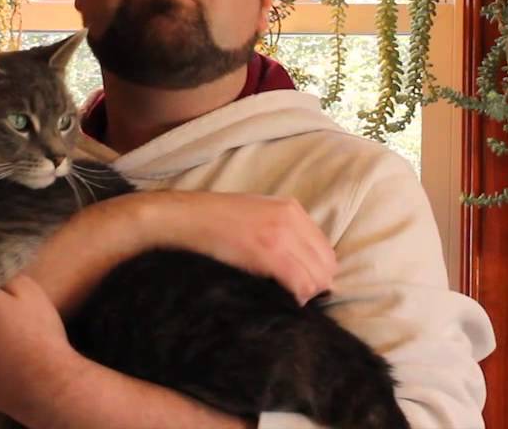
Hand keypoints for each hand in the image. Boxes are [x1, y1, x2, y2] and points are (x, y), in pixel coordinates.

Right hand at [128, 191, 336, 303]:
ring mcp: (281, 234)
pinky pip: (300, 283)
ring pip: (317, 278)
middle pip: (326, 265)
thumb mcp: (254, 214)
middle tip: (293, 297)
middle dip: (315, 285)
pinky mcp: (269, 252)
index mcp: (291, 208)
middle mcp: (291, 218)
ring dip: (305, 293)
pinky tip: (279, 299)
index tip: (301, 287)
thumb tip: (299, 262)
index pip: (325, 250)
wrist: (181, 218)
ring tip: (283, 298)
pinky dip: (295, 297)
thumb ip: (280, 229)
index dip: (317, 273)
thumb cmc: (212, 221)